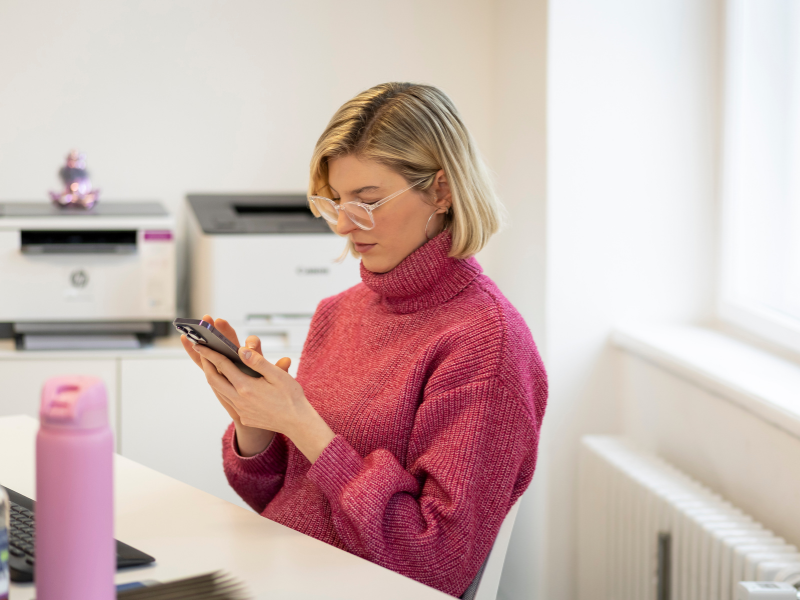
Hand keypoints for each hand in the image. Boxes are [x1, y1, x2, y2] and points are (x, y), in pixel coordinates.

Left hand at [180, 314, 290, 455]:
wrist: (297, 423)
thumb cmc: (291, 397)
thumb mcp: (278, 375)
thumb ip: (258, 362)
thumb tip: (241, 350)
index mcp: (246, 387)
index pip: (223, 366)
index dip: (210, 353)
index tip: (200, 345)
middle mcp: (239, 400)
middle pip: (214, 380)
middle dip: (206, 364)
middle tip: (201, 352)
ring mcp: (241, 410)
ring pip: (220, 392)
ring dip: (214, 377)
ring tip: (212, 366)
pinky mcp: (245, 417)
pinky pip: (230, 401)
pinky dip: (225, 389)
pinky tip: (230, 384)